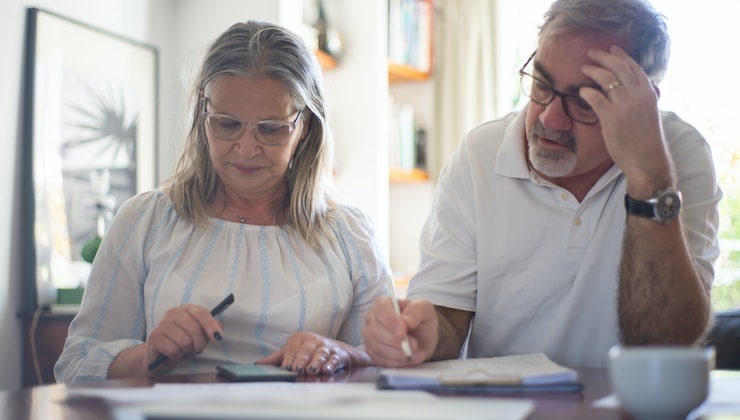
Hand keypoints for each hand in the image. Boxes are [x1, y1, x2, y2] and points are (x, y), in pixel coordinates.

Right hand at [146, 304, 223, 373]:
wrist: (160, 356)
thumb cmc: (182, 343)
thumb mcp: (198, 336)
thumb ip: (209, 329)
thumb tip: (220, 326)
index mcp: (186, 309)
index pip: (201, 312)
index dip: (211, 325)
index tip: (218, 337)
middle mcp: (173, 313)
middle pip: (194, 328)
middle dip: (199, 344)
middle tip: (196, 350)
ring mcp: (162, 324)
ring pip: (185, 341)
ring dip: (187, 351)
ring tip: (184, 351)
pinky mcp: (154, 337)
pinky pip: (174, 350)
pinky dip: (178, 356)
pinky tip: (174, 355)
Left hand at [257, 332, 351, 375]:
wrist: (336, 350)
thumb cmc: (310, 352)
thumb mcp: (294, 352)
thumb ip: (278, 358)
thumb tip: (258, 365)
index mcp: (301, 338)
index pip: (293, 347)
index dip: (290, 357)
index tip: (286, 367)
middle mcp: (314, 341)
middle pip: (306, 350)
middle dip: (302, 360)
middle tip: (297, 369)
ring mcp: (326, 347)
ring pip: (320, 354)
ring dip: (316, 362)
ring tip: (311, 370)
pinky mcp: (338, 354)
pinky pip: (334, 359)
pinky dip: (331, 364)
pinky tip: (326, 370)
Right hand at [363, 297, 437, 366]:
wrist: (422, 337)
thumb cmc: (421, 319)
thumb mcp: (424, 309)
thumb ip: (416, 311)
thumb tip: (406, 321)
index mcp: (383, 304)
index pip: (380, 310)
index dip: (390, 321)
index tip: (403, 331)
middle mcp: (372, 319)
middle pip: (375, 331)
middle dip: (395, 341)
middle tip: (414, 345)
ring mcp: (370, 337)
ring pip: (377, 348)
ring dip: (398, 354)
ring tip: (416, 353)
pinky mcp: (374, 353)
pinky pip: (381, 361)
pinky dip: (397, 363)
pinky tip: (410, 359)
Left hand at [580, 45, 673, 193]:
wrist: (647, 160)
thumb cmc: (646, 140)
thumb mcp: (649, 113)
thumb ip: (642, 99)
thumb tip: (631, 90)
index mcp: (648, 93)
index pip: (634, 67)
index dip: (622, 56)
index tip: (612, 48)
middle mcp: (638, 95)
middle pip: (618, 67)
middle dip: (604, 57)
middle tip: (591, 52)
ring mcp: (624, 105)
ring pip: (606, 78)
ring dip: (593, 70)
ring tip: (583, 68)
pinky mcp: (611, 117)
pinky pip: (595, 97)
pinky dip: (586, 91)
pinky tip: (581, 90)